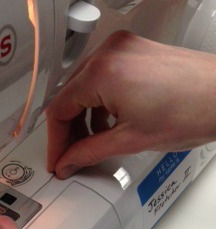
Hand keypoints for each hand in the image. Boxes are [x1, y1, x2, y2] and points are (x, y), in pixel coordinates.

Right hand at [47, 31, 215, 178]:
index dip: (55, 142)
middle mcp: (109, 53)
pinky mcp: (135, 52)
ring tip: (88, 146)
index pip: (59, 109)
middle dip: (68, 132)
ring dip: (83, 119)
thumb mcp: (129, 141)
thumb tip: (69, 161)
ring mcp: (123, 49)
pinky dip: (99, 104)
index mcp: (102, 72)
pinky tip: (106, 125)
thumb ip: (89, 153)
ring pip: (84, 87)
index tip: (57, 160)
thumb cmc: (192, 109)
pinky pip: (102, 77)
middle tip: (69, 158)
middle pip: (69, 96)